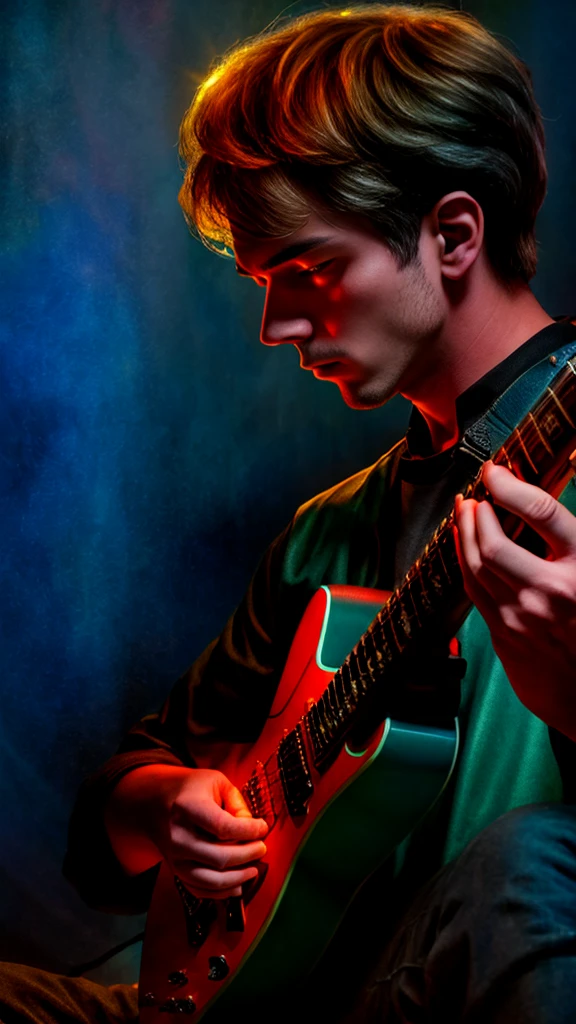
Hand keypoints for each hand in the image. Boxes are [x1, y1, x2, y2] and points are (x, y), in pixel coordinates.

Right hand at [105, 765, 268, 898]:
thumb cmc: (190, 789)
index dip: (250, 830)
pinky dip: (222, 893)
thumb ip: (237, 802)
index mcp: (188, 807)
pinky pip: (200, 890)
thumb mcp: (216, 781)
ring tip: (253, 868)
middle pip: (220, 857)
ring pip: (212, 880)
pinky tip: (238, 885)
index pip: (224, 827)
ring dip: (239, 878)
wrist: (154, 801)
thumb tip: (252, 828)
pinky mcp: (175, 870)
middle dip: (249, 855)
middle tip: (261, 848)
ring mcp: (175, 857)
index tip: (262, 827)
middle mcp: (179, 836)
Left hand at [454, 461, 575, 739]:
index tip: (495, 471)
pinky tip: (466, 550)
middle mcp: (551, 592)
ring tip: (464, 514)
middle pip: (495, 543)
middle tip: (473, 495)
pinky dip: (466, 563)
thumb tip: (550, 501)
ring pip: (476, 567)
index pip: (543, 513)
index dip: (512, 485)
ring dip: (464, 535)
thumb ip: (571, 539)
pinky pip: (475, 591)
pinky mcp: (505, 636)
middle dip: (477, 513)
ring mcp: (523, 617)